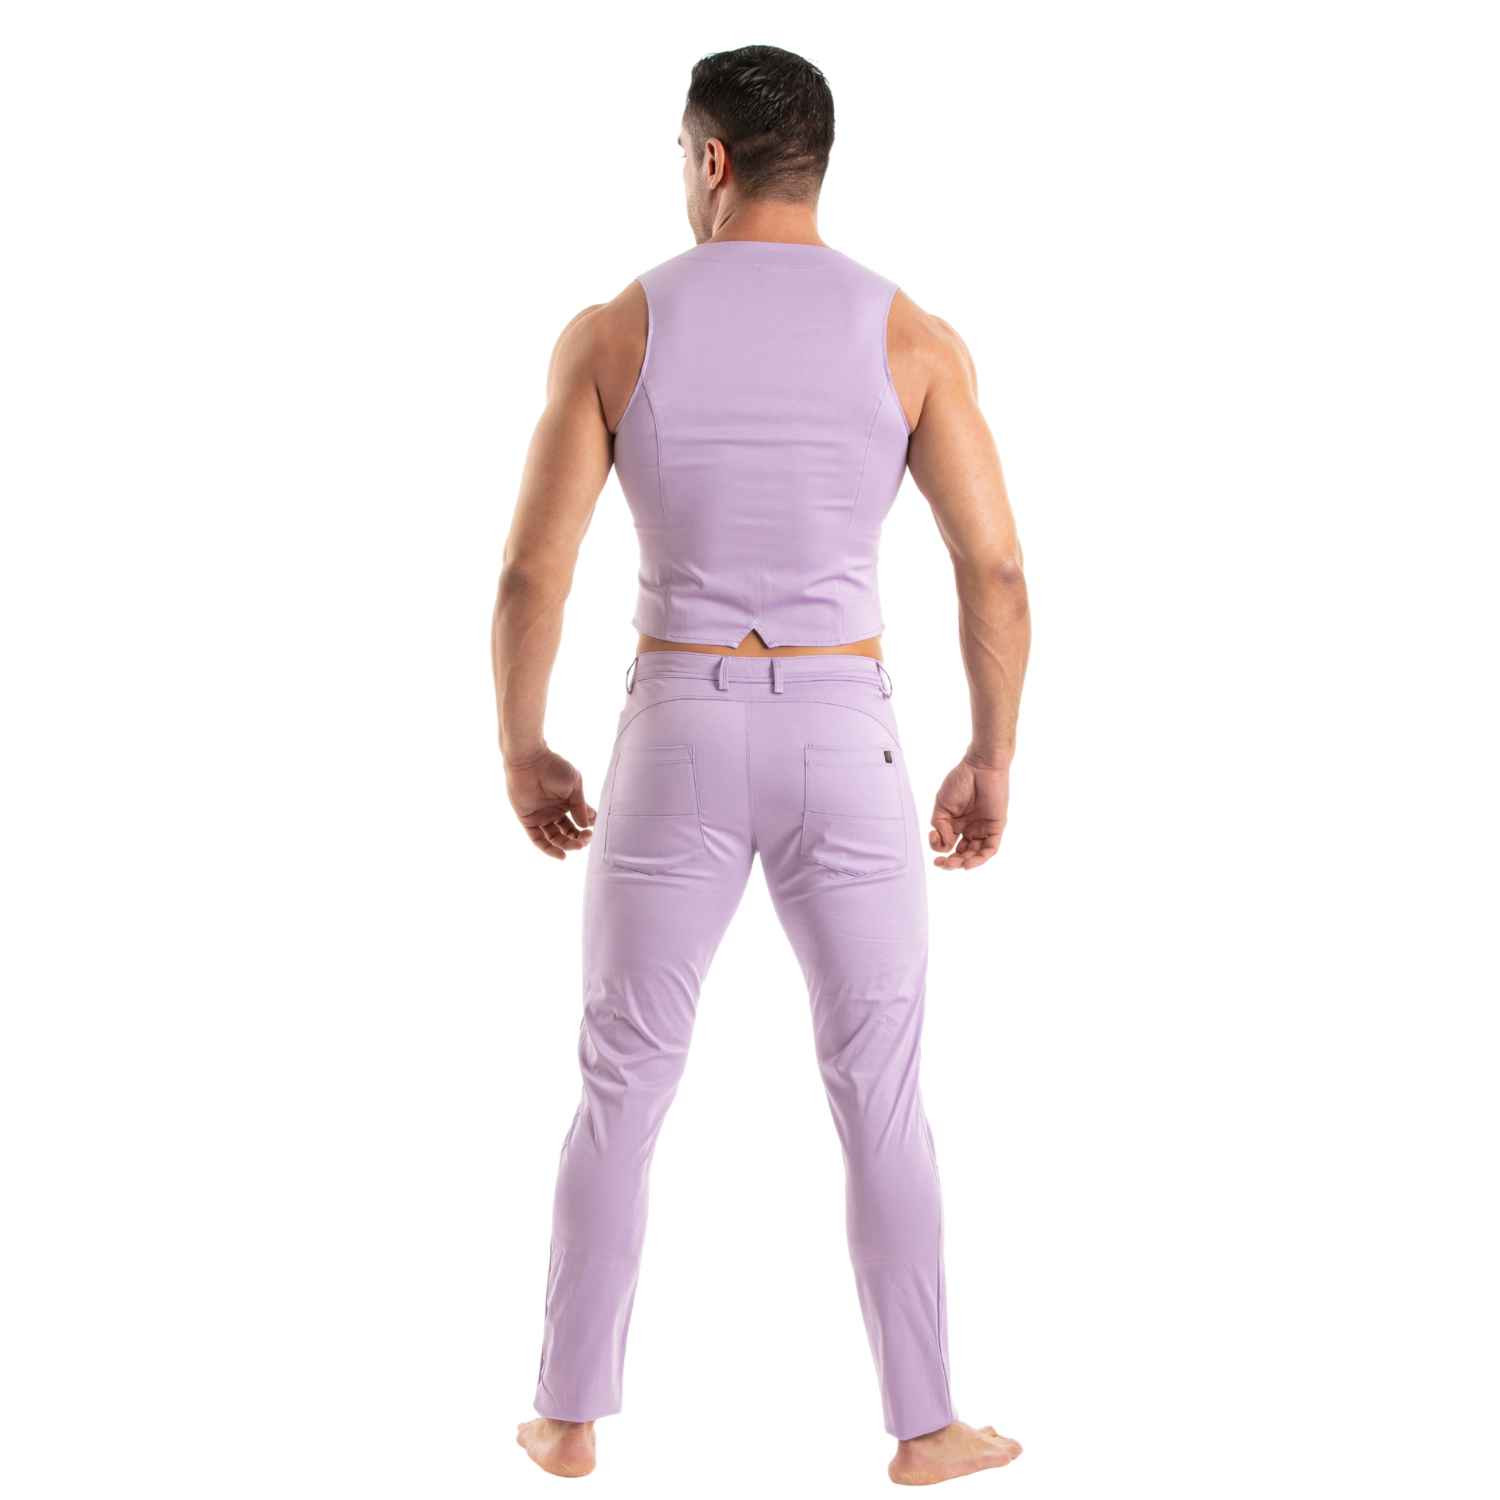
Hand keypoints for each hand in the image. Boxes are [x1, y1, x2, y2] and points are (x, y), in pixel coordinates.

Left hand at [504, 747, 595, 859]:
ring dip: (568, 844)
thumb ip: (580, 806)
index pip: (580, 820)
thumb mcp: (574, 785)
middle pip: (569, 832)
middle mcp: (555, 811)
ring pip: (556, 837)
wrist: (529, 761)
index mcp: (567, 801)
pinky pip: (538, 839)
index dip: (588, 826)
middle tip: (586, 839)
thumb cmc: (554, 767)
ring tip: (578, 846)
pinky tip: (562, 855)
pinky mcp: (528, 820)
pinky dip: (549, 849)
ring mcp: (541, 816)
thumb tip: (586, 825)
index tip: (594, 828)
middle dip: (579, 838)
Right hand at [929, 756, 1009, 870]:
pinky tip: (968, 864)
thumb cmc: (961, 780)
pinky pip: (990, 849)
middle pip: (962, 854)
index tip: (933, 838)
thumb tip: (942, 843)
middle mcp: (970, 829)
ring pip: (975, 854)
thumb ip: (940, 825)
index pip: (948, 844)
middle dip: (951, 862)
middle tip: (941, 864)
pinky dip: (979, 859)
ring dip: (964, 863)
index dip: (939, 847)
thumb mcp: (942, 805)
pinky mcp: (996, 827)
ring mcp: (983, 829)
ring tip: (953, 863)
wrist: (980, 766)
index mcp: (957, 823)